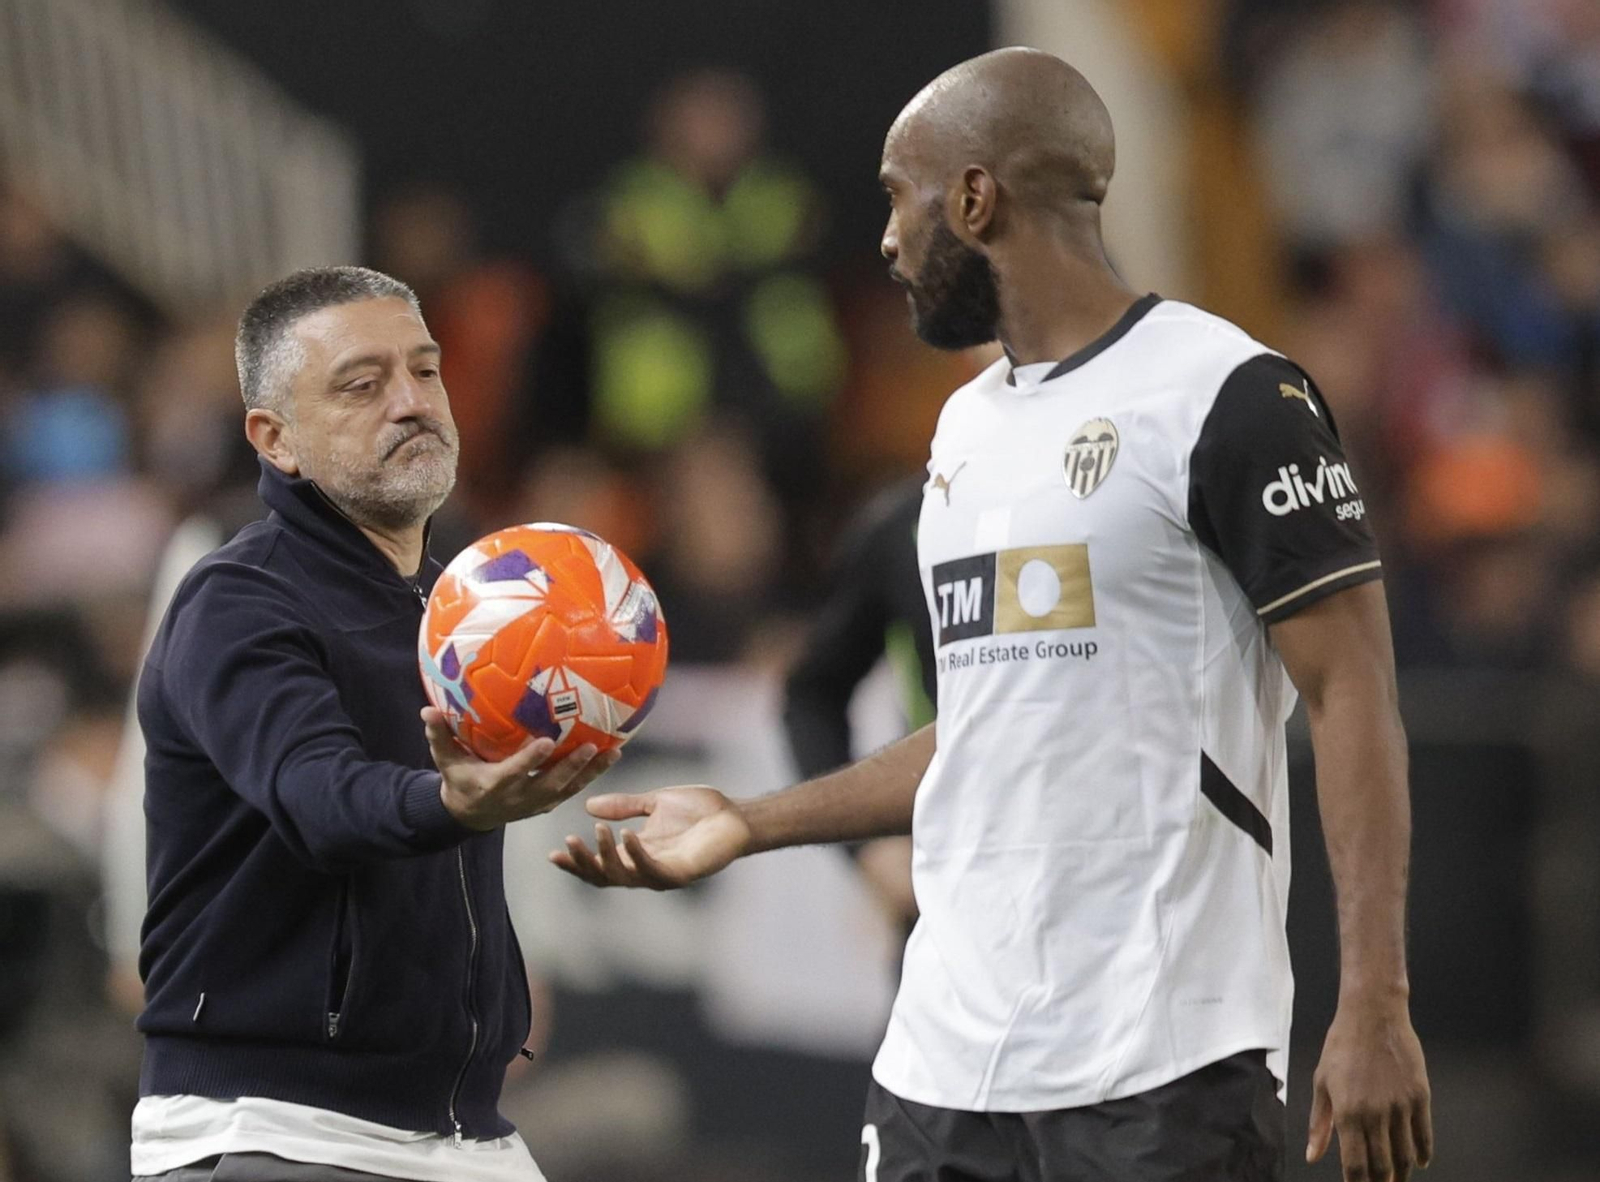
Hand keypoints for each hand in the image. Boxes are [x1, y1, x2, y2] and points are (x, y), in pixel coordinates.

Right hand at [422, 706, 619, 830]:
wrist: (470, 814)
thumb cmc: (459, 779)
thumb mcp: (445, 760)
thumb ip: (439, 736)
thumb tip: (427, 710)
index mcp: (493, 785)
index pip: (513, 772)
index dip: (530, 759)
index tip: (548, 741)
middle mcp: (518, 798)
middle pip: (549, 783)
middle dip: (571, 767)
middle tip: (592, 746)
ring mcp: (535, 804)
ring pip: (567, 790)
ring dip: (591, 773)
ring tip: (614, 752)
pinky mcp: (547, 804)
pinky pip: (572, 791)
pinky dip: (591, 776)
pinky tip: (609, 757)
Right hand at [548, 786, 750, 888]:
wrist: (734, 815)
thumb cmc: (700, 811)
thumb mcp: (654, 803)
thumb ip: (624, 806)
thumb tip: (588, 806)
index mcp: (636, 852)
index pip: (599, 864)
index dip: (575, 862)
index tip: (552, 854)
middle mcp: (645, 867)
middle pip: (605, 876)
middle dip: (583, 863)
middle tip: (564, 845)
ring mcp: (662, 873)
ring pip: (624, 875)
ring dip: (606, 856)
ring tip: (594, 832)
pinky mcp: (681, 873)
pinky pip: (652, 869)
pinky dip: (636, 854)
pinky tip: (625, 835)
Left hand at [1307, 995, 1432, 1180]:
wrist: (1372, 1015)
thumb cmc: (1341, 1046)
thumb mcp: (1321, 1082)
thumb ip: (1319, 1123)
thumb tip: (1313, 1156)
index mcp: (1347, 1113)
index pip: (1355, 1165)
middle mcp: (1375, 1115)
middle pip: (1382, 1166)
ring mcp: (1400, 1107)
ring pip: (1404, 1156)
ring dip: (1401, 1173)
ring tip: (1396, 1180)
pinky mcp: (1420, 1097)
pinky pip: (1424, 1136)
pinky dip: (1422, 1154)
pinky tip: (1418, 1162)